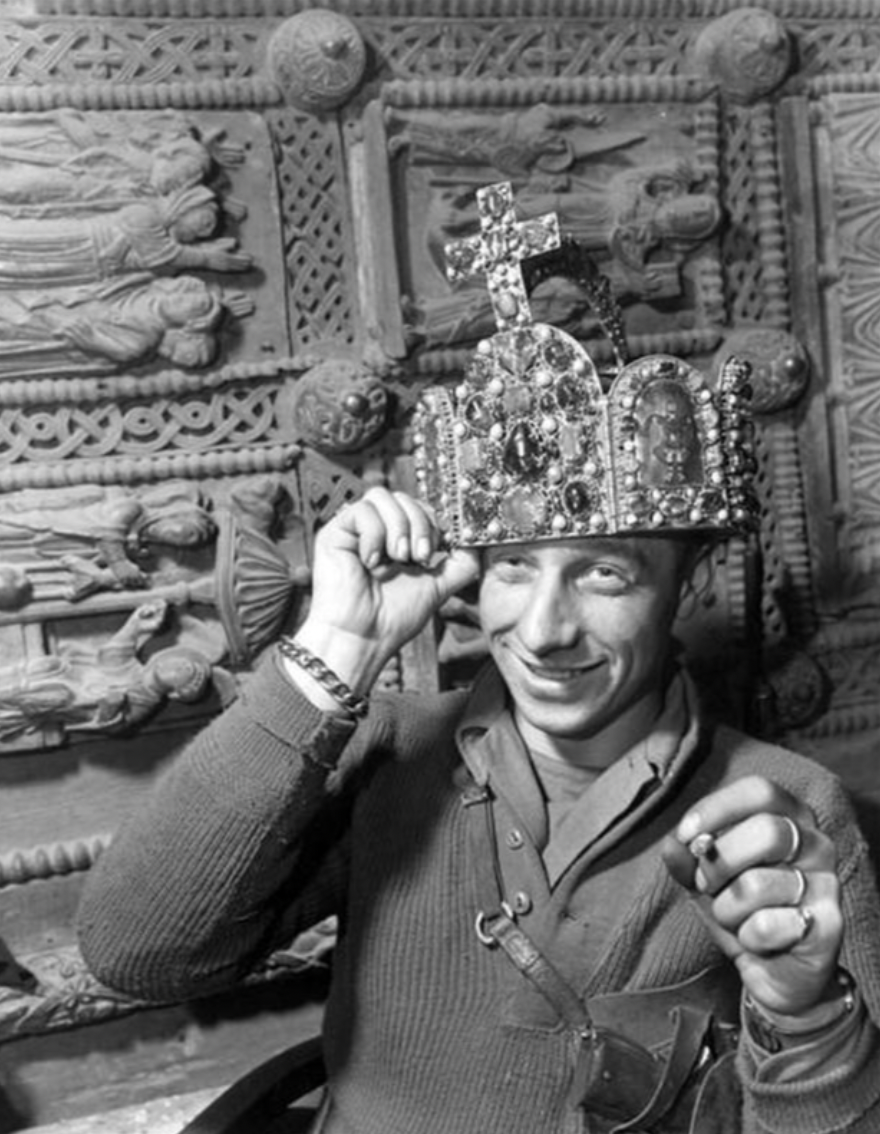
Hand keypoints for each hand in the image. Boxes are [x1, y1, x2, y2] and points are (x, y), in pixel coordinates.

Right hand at [200, 238, 252, 272]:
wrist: (202, 259)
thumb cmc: (210, 251)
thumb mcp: (219, 246)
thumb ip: (228, 244)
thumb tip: (235, 242)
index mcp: (228, 257)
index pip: (241, 258)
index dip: (246, 257)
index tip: (251, 256)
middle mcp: (228, 264)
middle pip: (240, 264)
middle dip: (247, 262)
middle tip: (252, 260)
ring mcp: (226, 267)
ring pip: (237, 268)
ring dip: (244, 266)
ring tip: (249, 265)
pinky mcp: (223, 270)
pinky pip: (233, 270)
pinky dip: (238, 269)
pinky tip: (240, 268)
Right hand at [295, 488, 479, 694]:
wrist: (363, 640)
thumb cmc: (392, 619)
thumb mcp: (437, 586)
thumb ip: (459, 564)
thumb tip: (477, 543)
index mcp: (399, 540)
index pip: (420, 507)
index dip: (433, 520)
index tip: (438, 549)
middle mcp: (377, 531)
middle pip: (404, 497)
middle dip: (419, 524)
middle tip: (419, 558)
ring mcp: (355, 530)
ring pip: (382, 496)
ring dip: (398, 527)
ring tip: (396, 559)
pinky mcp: (334, 533)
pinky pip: (360, 510)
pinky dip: (373, 534)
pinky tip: (371, 562)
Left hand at [662, 775, 842, 1017]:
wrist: (776, 973)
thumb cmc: (742, 911)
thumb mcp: (706, 880)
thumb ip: (688, 860)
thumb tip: (672, 846)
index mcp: (790, 818)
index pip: (761, 791)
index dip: (718, 808)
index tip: (686, 835)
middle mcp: (817, 844)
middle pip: (765, 832)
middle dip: (718, 863)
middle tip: (704, 885)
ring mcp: (827, 884)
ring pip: (757, 884)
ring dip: (727, 908)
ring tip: (736, 918)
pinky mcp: (830, 925)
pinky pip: (766, 924)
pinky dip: (747, 936)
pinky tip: (759, 941)